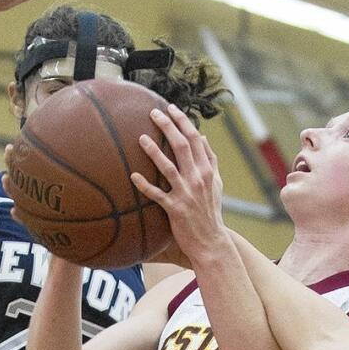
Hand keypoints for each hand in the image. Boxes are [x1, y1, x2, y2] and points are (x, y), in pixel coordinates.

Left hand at [131, 105, 225, 262]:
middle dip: (168, 126)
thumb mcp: (216, 184)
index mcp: (206, 170)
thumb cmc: (211, 212)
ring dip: (154, 151)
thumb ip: (210, 159)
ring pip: (168, 167)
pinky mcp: (175, 209)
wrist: (211, 241)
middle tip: (153, 112)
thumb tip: (203, 137)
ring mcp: (186, 194)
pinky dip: (145, 185)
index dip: (183, 121)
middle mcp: (197, 179)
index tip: (171, 108)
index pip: (195, 139)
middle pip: (182, 146)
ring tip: (141, 137)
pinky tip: (133, 176)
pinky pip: (157, 195)